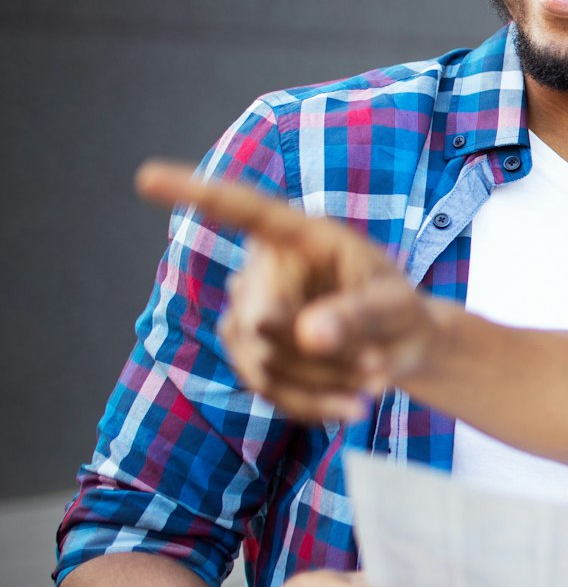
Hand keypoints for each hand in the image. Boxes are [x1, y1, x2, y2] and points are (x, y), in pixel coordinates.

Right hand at [136, 161, 431, 419]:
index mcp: (300, 236)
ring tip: (375, 379)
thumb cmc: (399, 310)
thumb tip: (306, 334)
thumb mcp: (398, 307)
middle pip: (264, 317)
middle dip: (322, 354)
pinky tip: (350, 409)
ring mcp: (247, 314)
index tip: (147, 176)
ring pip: (264, 360)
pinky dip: (311, 404)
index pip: (243, 211)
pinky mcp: (249, 355)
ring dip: (323, 381)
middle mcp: (262, 269)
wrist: (401, 348)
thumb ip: (360, 315)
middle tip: (379, 367)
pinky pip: (266, 388)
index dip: (196, 194)